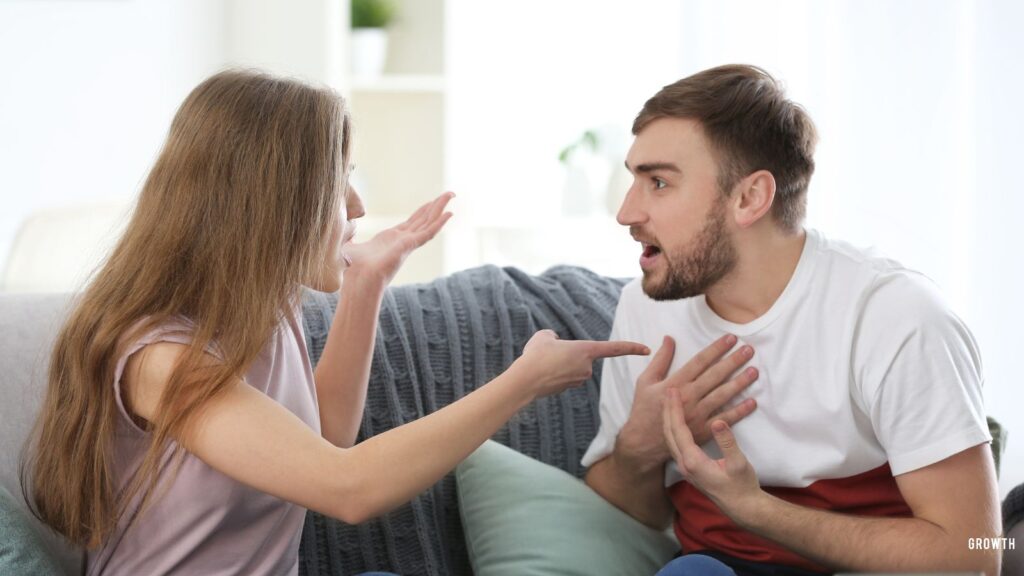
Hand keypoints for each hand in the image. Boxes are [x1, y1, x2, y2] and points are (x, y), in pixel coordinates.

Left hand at [343, 192, 453, 285]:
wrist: (358, 281)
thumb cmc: (352, 270)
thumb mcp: (348, 246)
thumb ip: (346, 238)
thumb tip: (335, 233)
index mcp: (390, 240)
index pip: (411, 222)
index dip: (422, 212)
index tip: (431, 203)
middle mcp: (402, 241)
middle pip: (423, 219)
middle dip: (435, 206)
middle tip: (449, 194)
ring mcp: (408, 244)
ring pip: (428, 222)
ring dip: (440, 208)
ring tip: (451, 195)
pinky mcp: (409, 246)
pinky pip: (428, 232)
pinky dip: (439, 223)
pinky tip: (449, 214)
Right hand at [514, 329, 649, 399]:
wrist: (525, 381)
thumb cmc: (536, 355)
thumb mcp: (544, 336)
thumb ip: (554, 338)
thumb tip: (555, 343)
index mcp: (586, 350)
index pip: (614, 348)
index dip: (631, 347)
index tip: (646, 349)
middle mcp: (586, 367)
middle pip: (581, 356)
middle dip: (566, 354)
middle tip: (548, 353)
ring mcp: (577, 380)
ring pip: (570, 366)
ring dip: (558, 364)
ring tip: (542, 364)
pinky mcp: (567, 389)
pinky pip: (563, 376)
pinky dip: (554, 373)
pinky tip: (541, 374)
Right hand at [617, 334, 758, 470]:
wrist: (643, 442)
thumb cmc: (644, 409)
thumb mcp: (645, 381)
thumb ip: (660, 359)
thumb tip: (669, 338)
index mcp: (675, 383)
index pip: (700, 361)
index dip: (716, 349)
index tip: (731, 339)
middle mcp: (688, 397)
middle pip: (715, 375)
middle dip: (733, 361)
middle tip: (749, 350)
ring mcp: (697, 415)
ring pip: (722, 395)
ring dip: (740, 383)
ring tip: (754, 371)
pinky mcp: (703, 430)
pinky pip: (724, 419)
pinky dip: (739, 411)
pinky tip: (752, 402)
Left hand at [663, 388, 763, 519]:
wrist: (742, 508)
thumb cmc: (742, 486)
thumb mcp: (738, 464)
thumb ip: (727, 443)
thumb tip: (717, 422)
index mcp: (693, 461)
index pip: (678, 429)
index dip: (675, 408)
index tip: (673, 391)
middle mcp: (684, 464)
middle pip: (669, 432)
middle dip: (667, 410)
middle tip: (668, 391)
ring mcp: (685, 468)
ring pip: (671, 439)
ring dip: (669, 419)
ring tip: (670, 402)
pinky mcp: (690, 469)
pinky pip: (676, 444)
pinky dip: (675, 429)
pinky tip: (678, 421)